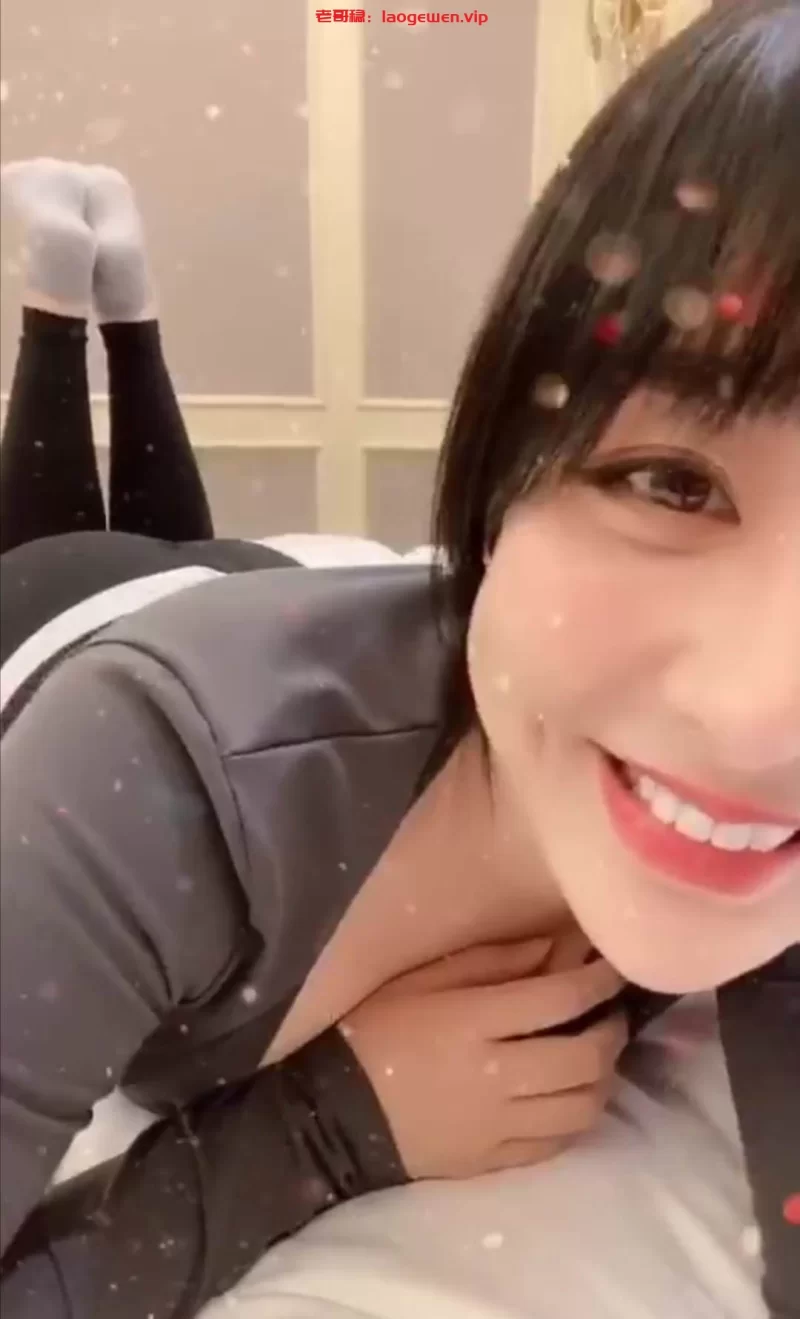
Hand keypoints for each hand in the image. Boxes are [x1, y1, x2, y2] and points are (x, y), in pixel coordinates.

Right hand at [340, 928, 628, 1181]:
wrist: (335, 1111)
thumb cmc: (378, 1029)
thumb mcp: (423, 979)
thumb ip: (491, 962)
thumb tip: (554, 947)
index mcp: (473, 1021)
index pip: (559, 1000)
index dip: (597, 982)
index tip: (613, 969)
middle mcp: (494, 1075)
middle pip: (584, 1058)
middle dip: (610, 1032)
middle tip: (608, 1014)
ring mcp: (497, 1125)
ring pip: (582, 1106)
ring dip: (603, 1077)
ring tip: (595, 1056)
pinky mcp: (493, 1160)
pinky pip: (558, 1142)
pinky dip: (577, 1116)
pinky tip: (571, 1095)